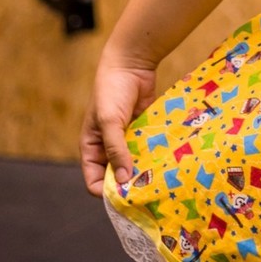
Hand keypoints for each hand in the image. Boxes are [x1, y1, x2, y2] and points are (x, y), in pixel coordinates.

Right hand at [80, 54, 158, 196]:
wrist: (131, 64)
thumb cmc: (112, 91)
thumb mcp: (110, 121)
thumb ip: (115, 149)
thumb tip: (122, 180)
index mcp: (92, 148)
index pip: (94, 181)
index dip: (107, 191)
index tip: (125, 197)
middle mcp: (108, 148)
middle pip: (116, 176)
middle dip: (129, 184)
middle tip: (148, 193)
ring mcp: (127, 141)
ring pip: (135, 165)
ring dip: (145, 172)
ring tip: (161, 182)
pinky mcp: (143, 133)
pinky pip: (148, 151)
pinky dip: (155, 157)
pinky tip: (168, 165)